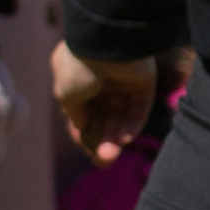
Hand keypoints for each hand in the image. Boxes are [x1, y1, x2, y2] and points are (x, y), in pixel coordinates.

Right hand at [51, 41, 154, 165]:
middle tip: (103, 163)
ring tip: (111, 156)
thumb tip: (82, 131)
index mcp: (78, 80)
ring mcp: (123, 83)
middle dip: (103, 141)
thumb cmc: (78, 68)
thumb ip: (75, 115)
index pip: (83, 113)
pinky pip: (139, 110)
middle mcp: (101, 82)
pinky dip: (132, 125)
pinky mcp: (143, 84)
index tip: (86, 152)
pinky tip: (125, 139)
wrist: (105, 45)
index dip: (84, 135)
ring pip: (121, 117)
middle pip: (104, 119)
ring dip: (116, 138)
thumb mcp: (66, 95)